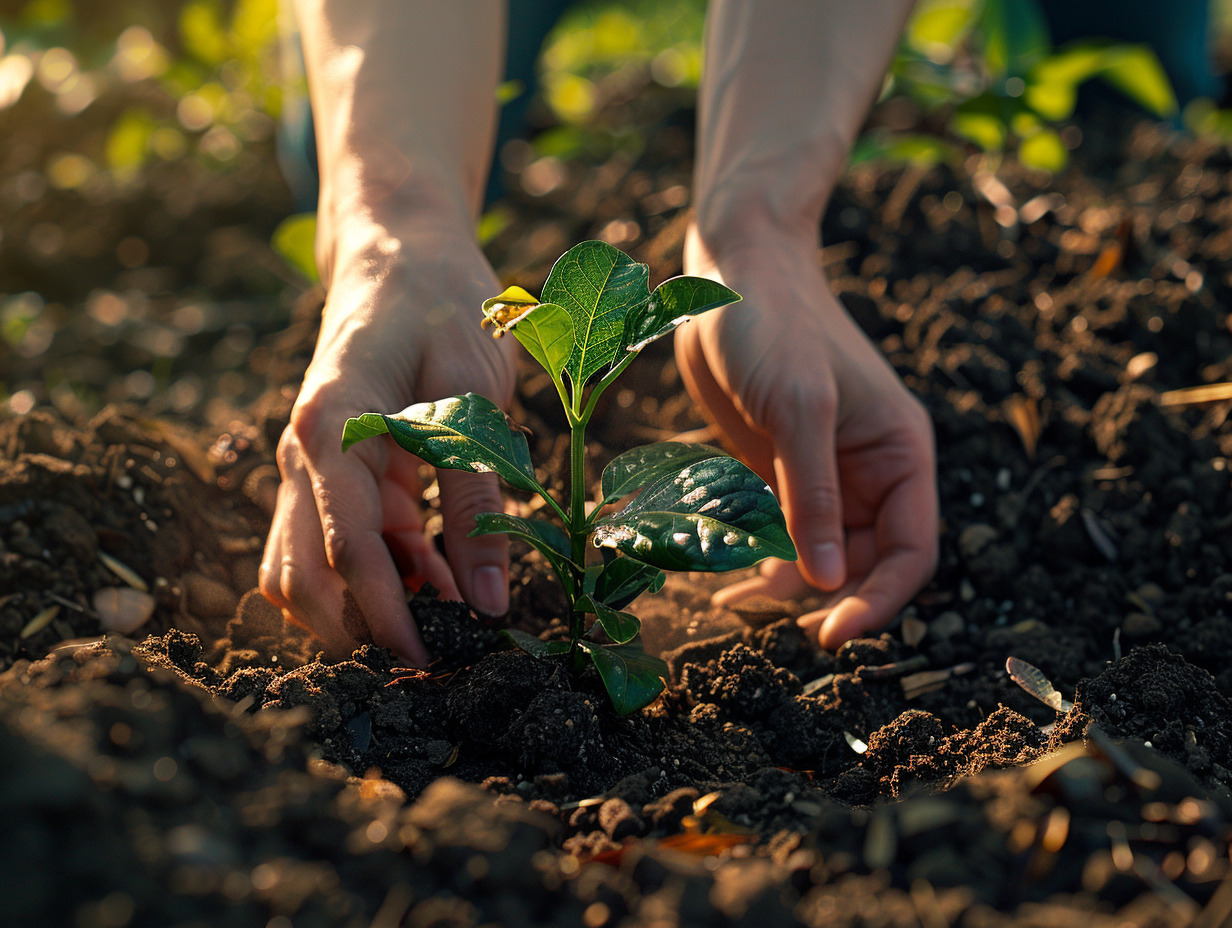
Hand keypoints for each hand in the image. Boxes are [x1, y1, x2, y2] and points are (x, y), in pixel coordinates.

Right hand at [260, 229, 515, 663]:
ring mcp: (314, 463)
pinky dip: (385, 572)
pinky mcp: (337, 470)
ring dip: (367, 605)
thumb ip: (478, 496)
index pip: (344, 549)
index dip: (386, 615)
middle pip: (301, 574)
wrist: (407, 254)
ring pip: (311, 566)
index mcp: (331, 427)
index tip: (430, 662)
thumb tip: (492, 605)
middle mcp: (304, 452)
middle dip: (358, 628)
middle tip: (431, 659)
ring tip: (449, 618)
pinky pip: (344, 540)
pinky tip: (443, 580)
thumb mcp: (474, 396)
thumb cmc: (444, 308)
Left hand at [675, 225, 937, 647]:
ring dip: (786, 586)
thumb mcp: (800, 407)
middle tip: (773, 625)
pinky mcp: (776, 471)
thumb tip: (827, 582)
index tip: (833, 634)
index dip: (880, 599)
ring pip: (817, 555)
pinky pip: (778, 532)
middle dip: (827, 598)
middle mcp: (868, 472)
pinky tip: (725, 578)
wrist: (729, 274)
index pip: (910, 550)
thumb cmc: (775, 325)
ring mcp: (821, 474)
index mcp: (900, 455)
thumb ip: (813, 493)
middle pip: (864, 563)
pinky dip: (758, 558)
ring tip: (737, 603)